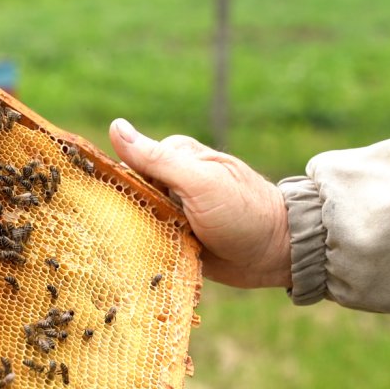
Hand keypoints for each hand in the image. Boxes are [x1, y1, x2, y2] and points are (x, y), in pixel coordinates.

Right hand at [110, 119, 291, 289]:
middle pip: (129, 195)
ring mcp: (174, 215)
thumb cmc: (242, 212)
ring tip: (121, 250)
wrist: (278, 254)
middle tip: (113, 233)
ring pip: (136, 222)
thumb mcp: (199, 181)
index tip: (111, 202)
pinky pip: (150, 245)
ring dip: (130, 235)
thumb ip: (157, 159)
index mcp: (176, 159)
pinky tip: (131, 261)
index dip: (118, 182)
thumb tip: (115, 126)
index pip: (130, 165)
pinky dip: (143, 252)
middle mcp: (172, 185)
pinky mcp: (178, 242)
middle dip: (121, 212)